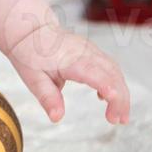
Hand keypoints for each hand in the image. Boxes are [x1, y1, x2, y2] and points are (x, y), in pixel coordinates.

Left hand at [6, 22, 130, 124]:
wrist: (29, 30)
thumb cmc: (30, 52)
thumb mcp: (33, 78)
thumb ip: (47, 97)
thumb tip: (57, 118)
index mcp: (71, 59)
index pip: (96, 74)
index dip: (109, 89)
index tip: (115, 104)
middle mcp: (86, 53)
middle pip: (113, 75)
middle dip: (120, 99)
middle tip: (118, 121)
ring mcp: (91, 50)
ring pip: (115, 71)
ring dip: (121, 94)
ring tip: (118, 116)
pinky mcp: (92, 52)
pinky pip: (110, 67)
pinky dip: (115, 83)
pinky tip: (105, 98)